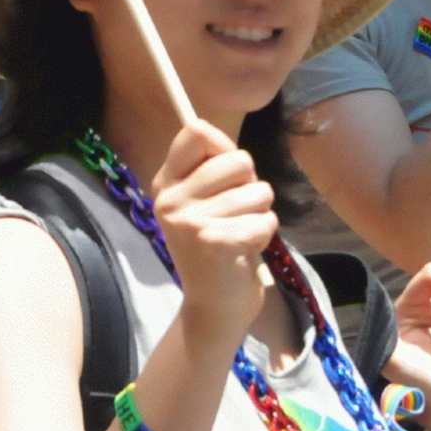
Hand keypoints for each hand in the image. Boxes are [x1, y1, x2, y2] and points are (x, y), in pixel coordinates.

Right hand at [148, 120, 277, 343]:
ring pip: (258, 191)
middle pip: (239, 159)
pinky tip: (246, 250)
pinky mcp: (213, 243)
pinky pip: (264, 219)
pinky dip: (265, 234)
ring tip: (240, 234)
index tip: (227, 175)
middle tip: (236, 215)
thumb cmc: (219, 246)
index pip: (197, 131)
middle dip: (252, 186)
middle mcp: (170, 200)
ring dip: (261, 214)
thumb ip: (210, 166)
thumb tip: (204, 123)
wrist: (215, 307)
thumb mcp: (205, 202)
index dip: (225, 147)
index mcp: (165, 183)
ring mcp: (188, 222)